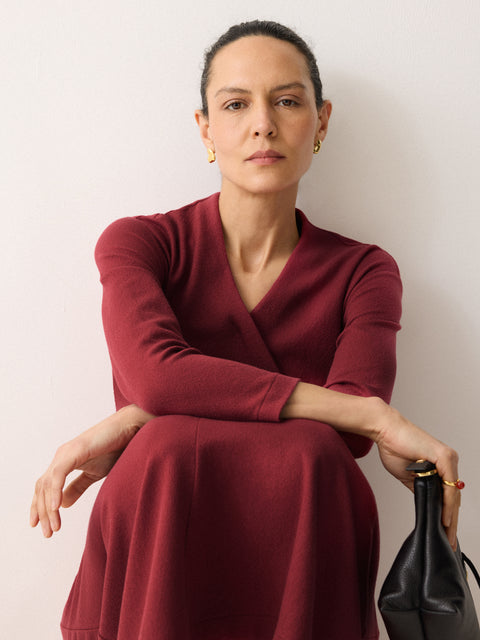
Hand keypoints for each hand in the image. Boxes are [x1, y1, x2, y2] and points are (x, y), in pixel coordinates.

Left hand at [30, 404, 153, 537]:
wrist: (131, 430)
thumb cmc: (116, 448)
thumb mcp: (94, 474)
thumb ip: (77, 487)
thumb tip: (63, 504)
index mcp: (64, 462)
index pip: (44, 487)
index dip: (39, 506)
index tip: (40, 527)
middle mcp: (61, 457)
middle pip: (42, 487)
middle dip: (43, 512)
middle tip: (48, 533)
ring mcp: (67, 453)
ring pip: (48, 483)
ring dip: (48, 507)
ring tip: (55, 526)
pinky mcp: (75, 451)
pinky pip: (59, 474)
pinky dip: (55, 491)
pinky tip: (58, 508)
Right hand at [373, 403, 460, 548]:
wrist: (385, 430)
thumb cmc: (394, 447)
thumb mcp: (409, 476)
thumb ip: (421, 488)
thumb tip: (427, 506)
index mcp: (442, 465)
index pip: (448, 496)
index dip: (447, 516)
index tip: (444, 533)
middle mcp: (449, 462)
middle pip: (453, 498)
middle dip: (451, 521)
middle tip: (449, 541)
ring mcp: (448, 459)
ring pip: (453, 495)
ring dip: (451, 517)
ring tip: (447, 536)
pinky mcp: (444, 457)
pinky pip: (448, 487)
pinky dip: (447, 505)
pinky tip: (445, 519)